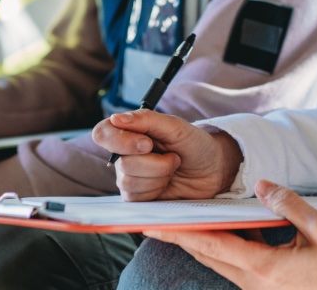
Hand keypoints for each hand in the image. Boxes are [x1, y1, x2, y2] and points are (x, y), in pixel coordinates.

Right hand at [91, 110, 242, 200]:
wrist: (213, 170)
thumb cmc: (195, 144)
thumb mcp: (176, 126)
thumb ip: (146, 120)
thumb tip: (116, 118)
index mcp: (130, 132)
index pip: (103, 134)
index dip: (121, 140)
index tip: (147, 144)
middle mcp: (125, 154)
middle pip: (122, 163)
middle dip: (155, 163)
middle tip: (173, 156)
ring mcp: (129, 177)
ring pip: (129, 182)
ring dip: (159, 176)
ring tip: (172, 168)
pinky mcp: (137, 197)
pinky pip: (136, 198)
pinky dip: (157, 189)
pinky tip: (167, 183)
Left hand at [144, 180, 316, 289]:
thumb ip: (291, 206)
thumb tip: (265, 185)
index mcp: (264, 267)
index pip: (212, 245)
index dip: (180, 232)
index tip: (155, 223)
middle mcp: (254, 282)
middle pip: (208, 255)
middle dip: (180, 237)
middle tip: (154, 221)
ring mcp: (259, 289)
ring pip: (220, 262)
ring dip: (201, 242)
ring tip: (180, 221)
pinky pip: (237, 266)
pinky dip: (224, 248)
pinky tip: (225, 231)